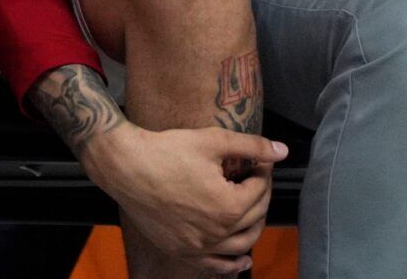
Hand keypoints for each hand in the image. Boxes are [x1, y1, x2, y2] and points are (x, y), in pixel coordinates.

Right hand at [83, 123, 285, 272]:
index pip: (259, 190)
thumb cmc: (165, 150)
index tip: (258, 162)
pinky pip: (214, 265)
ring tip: (253, 213)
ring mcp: (199, 245)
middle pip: (254, 217)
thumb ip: (250, 146)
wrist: (124, 165)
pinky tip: (241, 260)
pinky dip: (231, 265)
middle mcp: (219, 232)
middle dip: (259, 196)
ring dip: (253, 229)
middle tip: (254, 181)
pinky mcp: (182, 250)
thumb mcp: (211, 141)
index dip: (262, 173)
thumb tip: (282, 151)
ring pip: (240, 245)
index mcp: (230, 206)